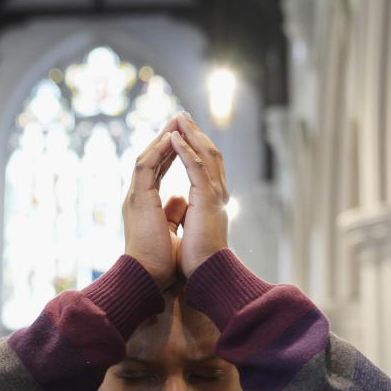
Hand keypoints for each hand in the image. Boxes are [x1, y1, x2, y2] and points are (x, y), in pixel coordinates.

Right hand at [123, 116, 188, 288]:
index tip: (182, 137)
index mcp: (145, 203)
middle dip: (165, 137)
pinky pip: (146, 166)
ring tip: (176, 120)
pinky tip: (171, 137)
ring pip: (147, 156)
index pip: (158, 169)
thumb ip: (173, 211)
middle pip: (151, 158)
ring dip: (162, 137)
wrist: (148, 276)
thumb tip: (182, 198)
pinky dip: (158, 150)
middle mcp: (137, 196)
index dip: (170, 152)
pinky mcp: (138, 198)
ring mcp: (135, 196)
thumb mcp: (170, 229)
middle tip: (178, 118)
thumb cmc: (160, 261)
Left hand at [170, 113, 228, 277]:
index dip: (192, 148)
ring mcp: (215, 195)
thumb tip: (177, 201)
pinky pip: (197, 167)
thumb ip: (184, 211)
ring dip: (191, 133)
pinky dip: (186, 150)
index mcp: (210, 201)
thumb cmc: (197, 260)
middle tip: (181, 114)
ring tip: (178, 117)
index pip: (203, 166)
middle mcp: (216, 194)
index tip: (179, 133)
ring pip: (205, 154)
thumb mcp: (188, 228)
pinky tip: (174, 137)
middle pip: (208, 153)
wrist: (206, 275)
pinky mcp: (208, 200)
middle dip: (194, 133)